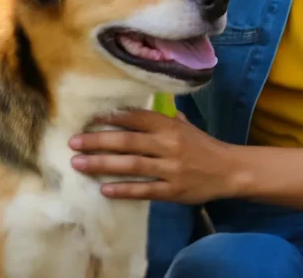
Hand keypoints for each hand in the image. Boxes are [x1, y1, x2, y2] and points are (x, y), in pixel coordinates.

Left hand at [69, 109, 239, 204]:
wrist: (230, 170)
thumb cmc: (204, 146)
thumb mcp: (186, 127)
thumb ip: (164, 119)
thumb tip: (140, 111)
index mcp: (170, 126)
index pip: (136, 118)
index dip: (112, 117)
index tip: (89, 119)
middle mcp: (168, 144)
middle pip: (127, 141)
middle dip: (97, 141)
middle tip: (73, 143)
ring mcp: (170, 169)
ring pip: (131, 165)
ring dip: (102, 164)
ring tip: (79, 164)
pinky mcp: (172, 191)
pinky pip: (144, 190)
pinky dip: (124, 190)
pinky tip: (104, 189)